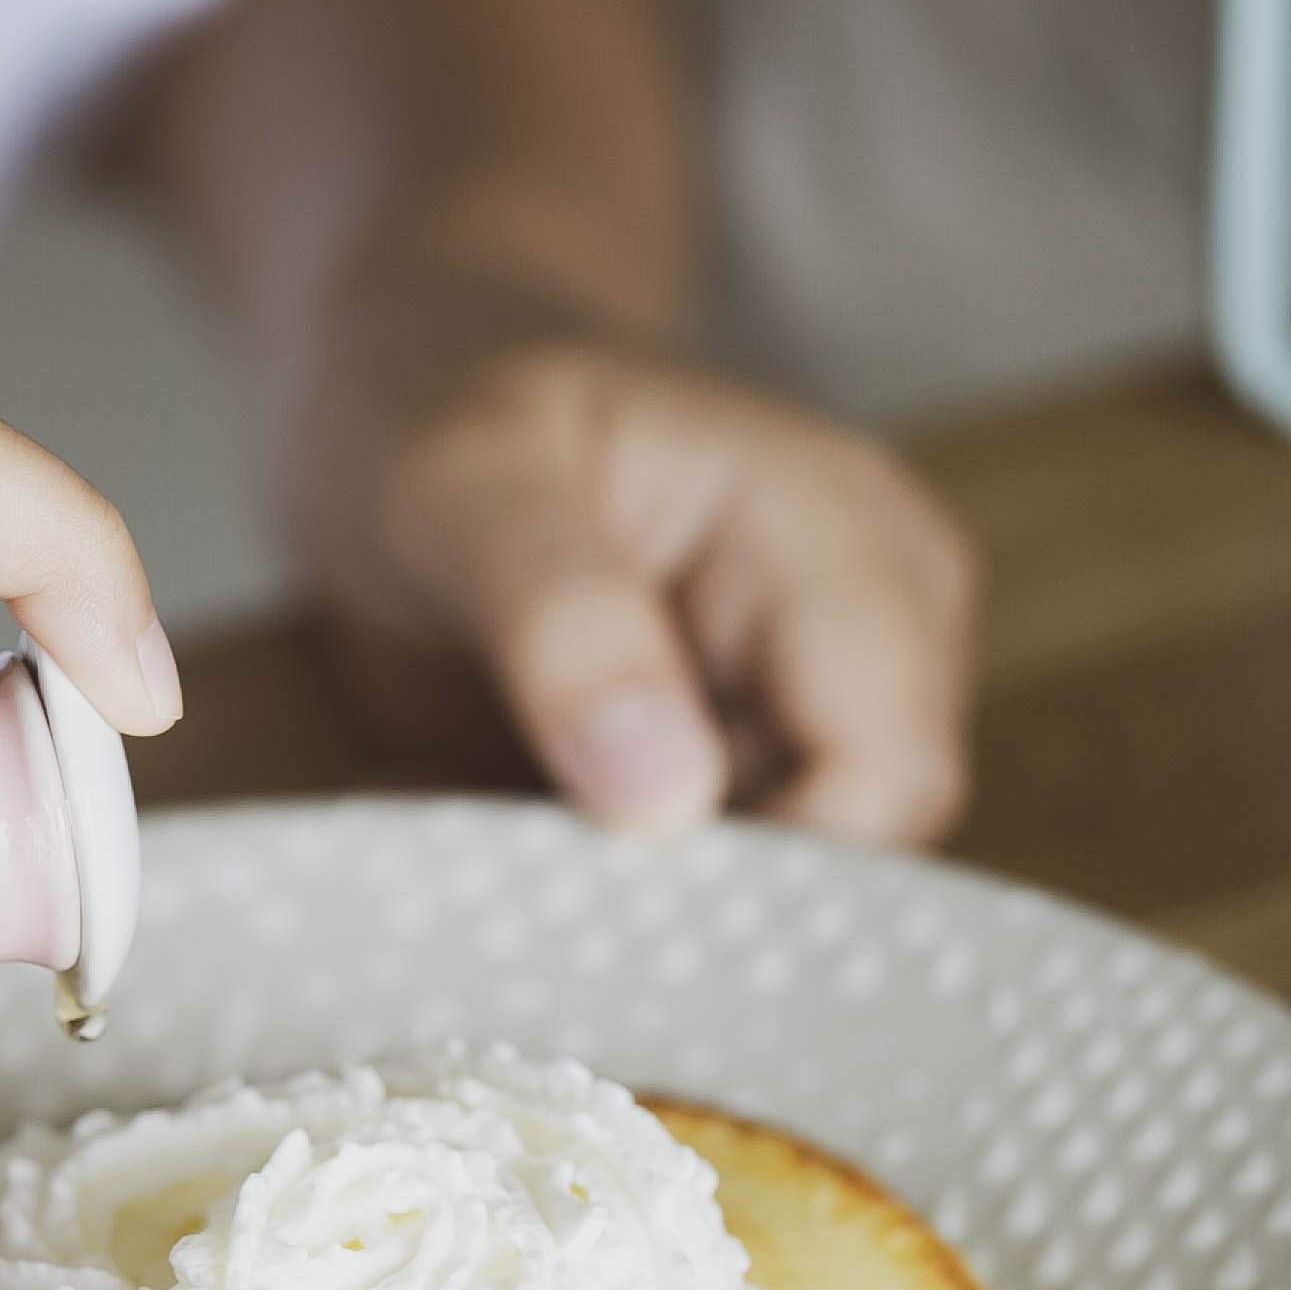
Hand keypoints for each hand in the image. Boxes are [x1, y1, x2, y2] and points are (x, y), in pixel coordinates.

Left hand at [296, 324, 974, 845]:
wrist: (402, 386)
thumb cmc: (437, 400)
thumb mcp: (465, 482)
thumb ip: (565, 625)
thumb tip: (665, 799)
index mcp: (841, 538)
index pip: (888, 775)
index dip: (768, 873)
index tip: (606, 903)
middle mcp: (867, 629)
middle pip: (847, 856)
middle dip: (683, 899)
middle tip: (508, 874)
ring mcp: (808, 703)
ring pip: (762, 890)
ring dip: (614, 894)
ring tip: (477, 829)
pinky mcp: (732, 767)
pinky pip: (686, 882)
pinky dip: (580, 880)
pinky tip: (481, 821)